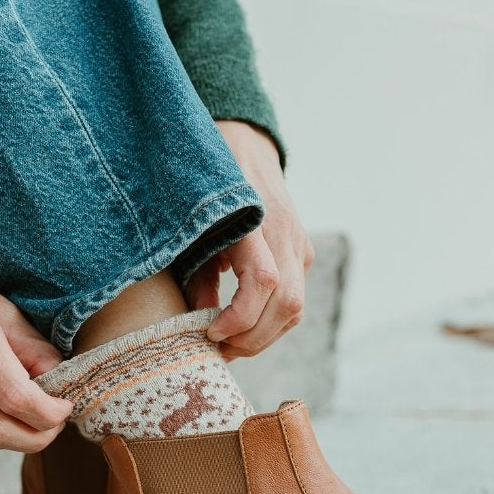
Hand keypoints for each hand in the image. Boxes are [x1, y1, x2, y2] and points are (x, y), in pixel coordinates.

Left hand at [187, 120, 313, 359]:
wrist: (242, 142)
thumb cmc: (205, 185)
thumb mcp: (191, 225)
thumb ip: (196, 272)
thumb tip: (200, 318)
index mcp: (255, 220)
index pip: (264, 283)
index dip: (240, 318)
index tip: (210, 331)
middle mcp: (285, 233)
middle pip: (287, 305)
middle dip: (253, 338)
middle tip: (219, 351)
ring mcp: (299, 243)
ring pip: (295, 308)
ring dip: (264, 336)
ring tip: (230, 345)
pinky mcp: (303, 252)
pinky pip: (294, 299)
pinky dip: (271, 322)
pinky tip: (244, 327)